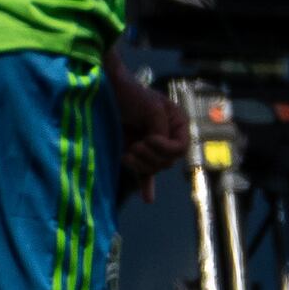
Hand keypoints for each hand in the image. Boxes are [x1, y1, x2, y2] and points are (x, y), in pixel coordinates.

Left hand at [111, 71, 189, 198]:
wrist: (107, 91)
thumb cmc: (132, 94)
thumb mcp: (151, 108)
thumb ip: (160, 128)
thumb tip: (158, 145)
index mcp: (177, 124)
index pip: (181, 148)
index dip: (165, 148)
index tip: (148, 139)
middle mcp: (166, 137)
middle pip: (167, 161)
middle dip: (150, 157)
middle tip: (135, 145)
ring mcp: (150, 147)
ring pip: (154, 168)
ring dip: (140, 165)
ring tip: (127, 154)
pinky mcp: (135, 153)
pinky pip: (145, 174)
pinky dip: (147, 186)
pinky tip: (148, 198)